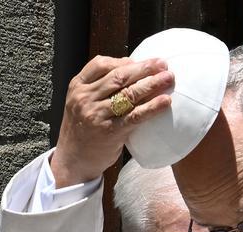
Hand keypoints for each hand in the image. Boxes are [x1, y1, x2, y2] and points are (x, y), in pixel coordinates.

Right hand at [52, 56, 174, 187]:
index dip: (124, 60)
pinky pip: (135, 116)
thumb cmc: (83, 129)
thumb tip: (130, 66)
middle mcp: (85, 98)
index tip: (143, 61)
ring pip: (128, 94)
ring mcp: (97, 115)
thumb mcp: (81, 102)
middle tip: (163, 64)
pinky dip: (152, 107)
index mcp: (77, 87)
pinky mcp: (110, 132)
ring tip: (169, 78)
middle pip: (118, 77)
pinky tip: (165, 101)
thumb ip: (99, 86)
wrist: (73, 160)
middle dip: (143, 68)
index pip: (100, 64)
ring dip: (151, 84)